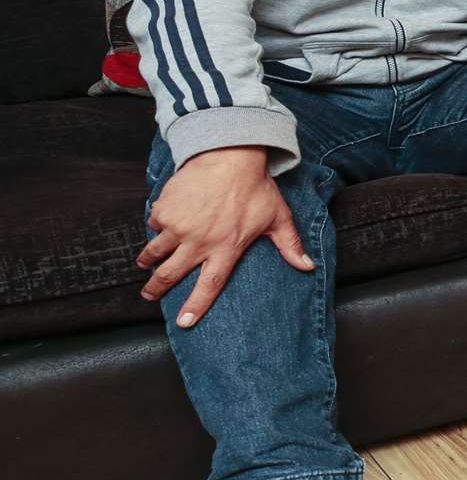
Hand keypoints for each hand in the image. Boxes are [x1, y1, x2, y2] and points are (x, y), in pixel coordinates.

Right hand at [138, 146, 310, 327]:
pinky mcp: (164, 210)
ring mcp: (178, 227)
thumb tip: (308, 266)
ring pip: (155, 252)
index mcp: (226, 248)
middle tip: (149, 295)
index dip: (196, 306)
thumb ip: (289, 244)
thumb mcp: (277, 217)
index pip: (210, 286)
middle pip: (171, 274)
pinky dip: (156, 224)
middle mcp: (199, 242)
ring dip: (148, 260)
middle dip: (156, 288)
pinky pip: (154, 224)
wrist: (229, 155)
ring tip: (145, 264)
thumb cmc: (256, 187)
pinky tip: (161, 223)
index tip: (184, 323)